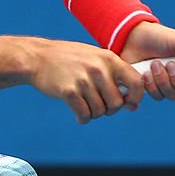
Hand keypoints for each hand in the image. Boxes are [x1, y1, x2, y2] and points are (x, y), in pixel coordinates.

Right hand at [24, 39, 144, 123]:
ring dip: (94, 113)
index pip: (136, 82)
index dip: (136, 97)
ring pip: (100, 111)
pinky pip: (84, 114)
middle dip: (109, 109)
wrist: (38, 57)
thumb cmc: (71, 60)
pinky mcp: (69, 91)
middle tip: (99, 105)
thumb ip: (116, 79)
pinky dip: (82, 118)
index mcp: (109, 58)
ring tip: (86, 106)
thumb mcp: (96, 61)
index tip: (127, 102)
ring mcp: (83, 80)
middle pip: (117, 103)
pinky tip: (78, 113)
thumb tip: (134, 106)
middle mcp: (98, 68)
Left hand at [119, 22, 174, 100]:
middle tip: (168, 64)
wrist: (132, 38)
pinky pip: (157, 97)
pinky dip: (151, 86)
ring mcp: (169, 84)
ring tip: (153, 64)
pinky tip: (145, 73)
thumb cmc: (160, 37)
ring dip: (162, 81)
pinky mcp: (154, 89)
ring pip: (173, 96)